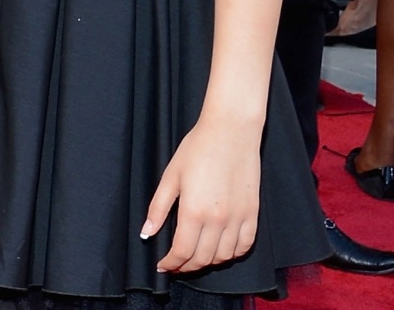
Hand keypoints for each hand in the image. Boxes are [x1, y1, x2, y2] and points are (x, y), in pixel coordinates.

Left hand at [143, 111, 261, 273]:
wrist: (231, 133)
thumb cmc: (197, 150)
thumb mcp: (170, 177)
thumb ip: (159, 208)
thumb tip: (147, 233)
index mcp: (194, 212)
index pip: (182, 251)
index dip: (171, 263)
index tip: (163, 265)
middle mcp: (219, 220)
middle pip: (203, 259)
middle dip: (187, 266)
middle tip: (176, 264)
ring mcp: (239, 219)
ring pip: (224, 257)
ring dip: (208, 262)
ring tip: (195, 257)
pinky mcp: (253, 214)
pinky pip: (245, 245)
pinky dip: (232, 254)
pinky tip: (220, 249)